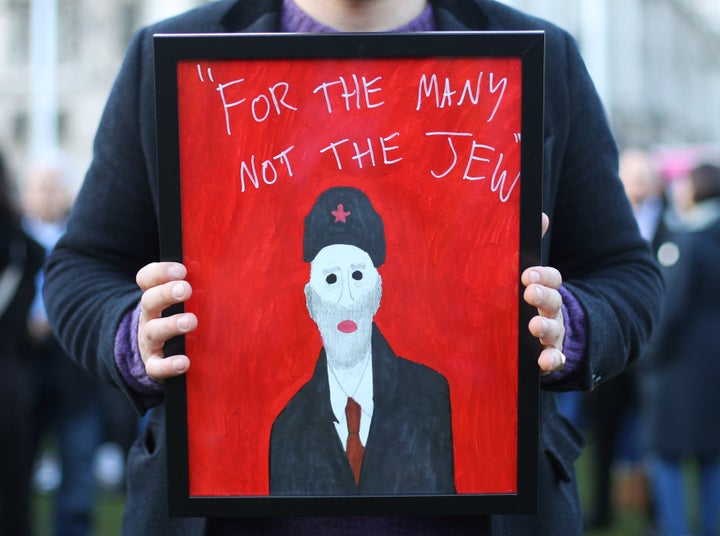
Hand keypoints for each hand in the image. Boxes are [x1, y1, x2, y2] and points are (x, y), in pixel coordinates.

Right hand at [136, 262, 196, 380]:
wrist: (159, 351)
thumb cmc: (180, 316)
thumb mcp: (183, 300)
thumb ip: (198, 285)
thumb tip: (226, 270)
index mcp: (156, 295)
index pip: (147, 278)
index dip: (160, 272)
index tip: (181, 270)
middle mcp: (150, 316)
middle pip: (149, 301)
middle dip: (166, 293)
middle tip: (186, 289)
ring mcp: (150, 340)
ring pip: (153, 331)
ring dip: (171, 325)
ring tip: (190, 321)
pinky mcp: (153, 363)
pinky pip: (156, 366)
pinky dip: (169, 365)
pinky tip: (184, 361)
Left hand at [522, 213, 565, 374]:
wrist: (552, 333)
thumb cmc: (532, 298)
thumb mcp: (530, 275)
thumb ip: (530, 246)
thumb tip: (538, 215)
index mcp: (546, 288)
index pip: (550, 278)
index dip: (542, 275)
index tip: (527, 274)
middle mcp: (553, 310)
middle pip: (553, 301)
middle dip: (543, 296)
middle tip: (529, 293)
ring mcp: (554, 333)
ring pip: (552, 329)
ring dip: (545, 327)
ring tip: (534, 326)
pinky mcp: (550, 354)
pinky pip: (554, 359)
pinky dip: (551, 361)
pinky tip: (543, 362)